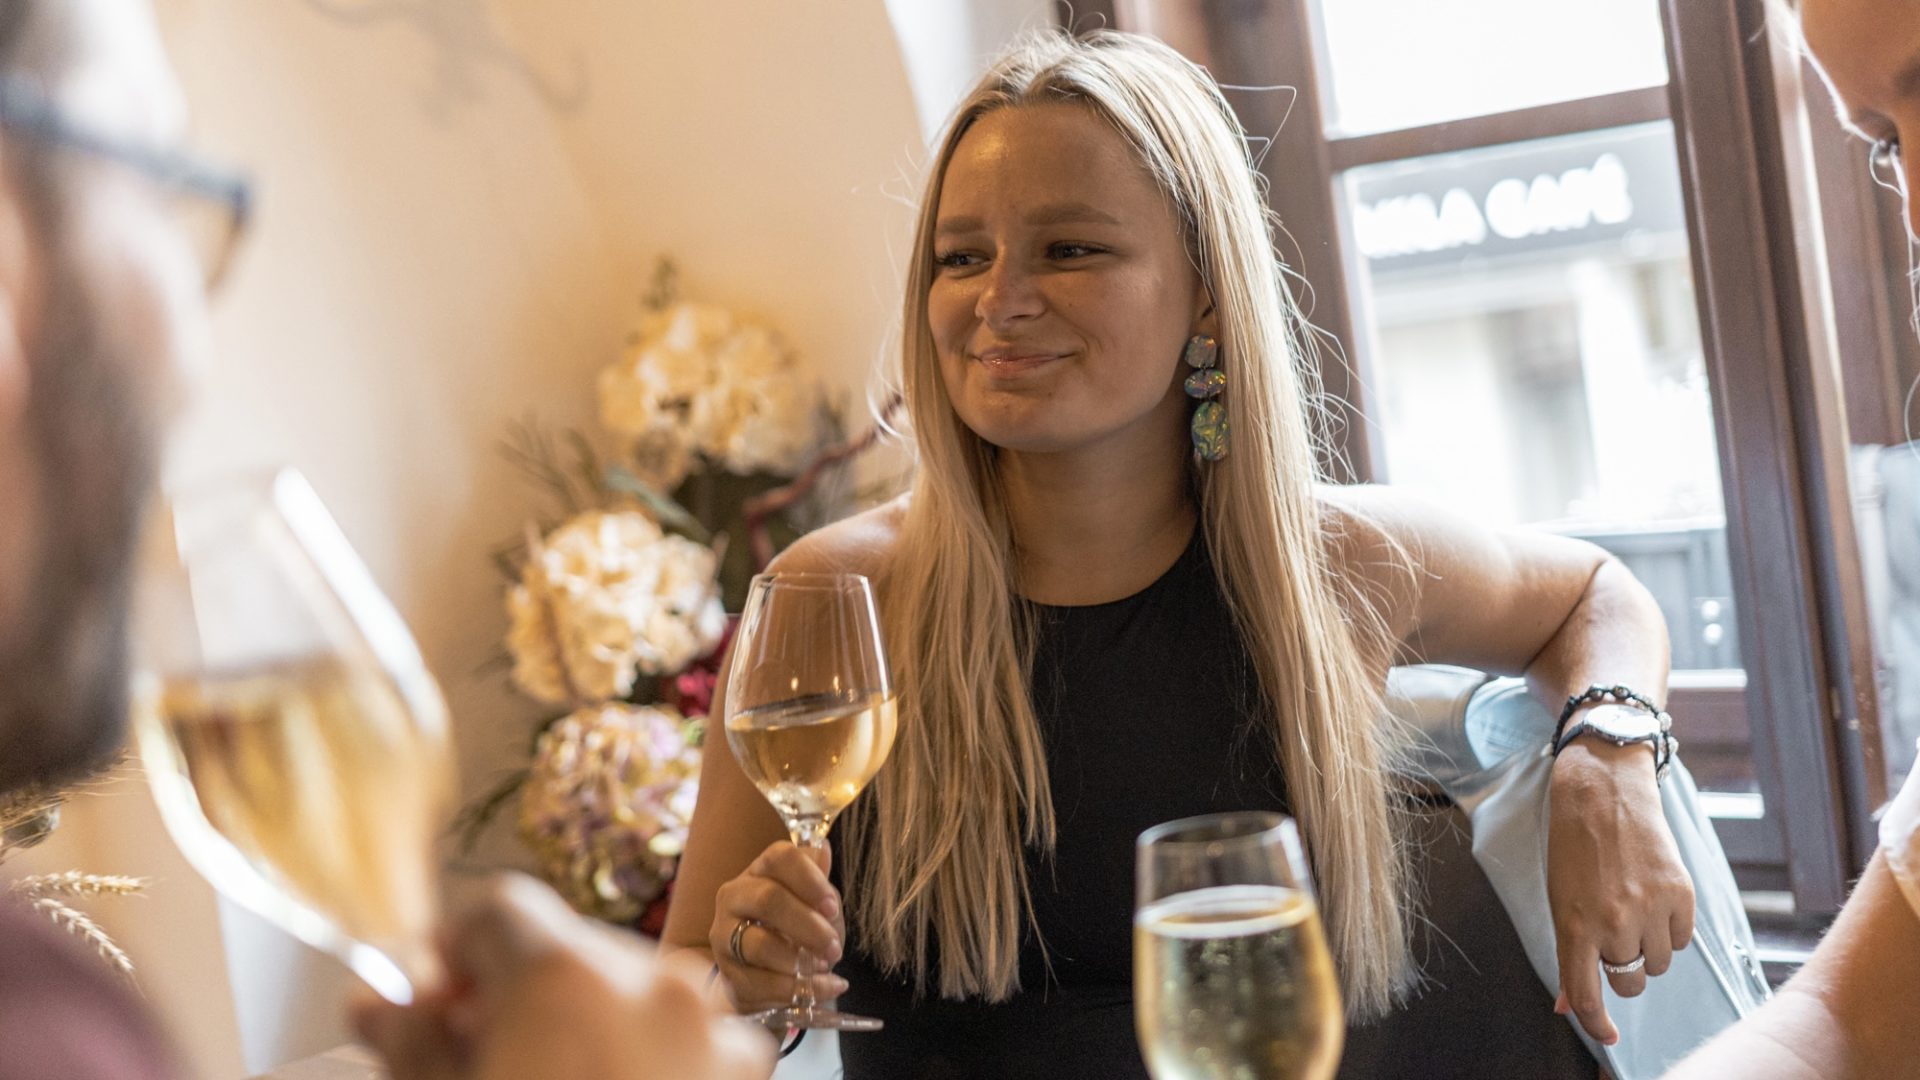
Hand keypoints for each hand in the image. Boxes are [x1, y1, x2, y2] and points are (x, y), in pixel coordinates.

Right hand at [353, 874, 772, 1079]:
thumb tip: (377, 1001)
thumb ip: (409, 1045)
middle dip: (515, 996)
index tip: (433, 1002)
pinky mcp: (743, 1078)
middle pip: (567, 950)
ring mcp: (714, 1033)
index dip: (453, 950)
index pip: (498, 907)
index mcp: (566, 978)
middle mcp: (655, 983)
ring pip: (629, 993)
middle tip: (479, 1060)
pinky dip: (644, 1061)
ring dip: (583, 1026)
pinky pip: (685, 1040)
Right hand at [709, 840, 847, 1012]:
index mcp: (759, 871)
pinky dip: (799, 989)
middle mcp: (733, 898)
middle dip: (808, 926)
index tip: (832, 907)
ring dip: (800, 961)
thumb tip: (823, 848)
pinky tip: (825, 987)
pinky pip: (762, 984)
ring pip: (760, 945)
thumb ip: (817, 880)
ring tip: (825, 966)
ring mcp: (724, 937)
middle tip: (834, 946)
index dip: (810, 880)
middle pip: (768, 900)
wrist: (768, 975)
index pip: (780, 858)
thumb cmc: (794, 929)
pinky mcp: (727, 976)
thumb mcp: (812, 902)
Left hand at [1547, 737, 1695, 1046]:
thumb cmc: (1574, 845)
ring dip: (1649, 950)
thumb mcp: (1559, 898)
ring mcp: (1650, 908)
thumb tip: (1566, 1006)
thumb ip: (1568, 952)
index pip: (1586, 994)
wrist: (1603, 791)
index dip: (1595, 1023)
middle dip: (1624, 972)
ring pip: (1659, 965)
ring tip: (1634, 910)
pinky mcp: (1680, 894)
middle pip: (1629, 983)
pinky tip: (1655, 898)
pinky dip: (1671, 931)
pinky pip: (1682, 941)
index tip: (1606, 1037)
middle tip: (1617, 940)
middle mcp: (1614, 922)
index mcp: (1574, 924)